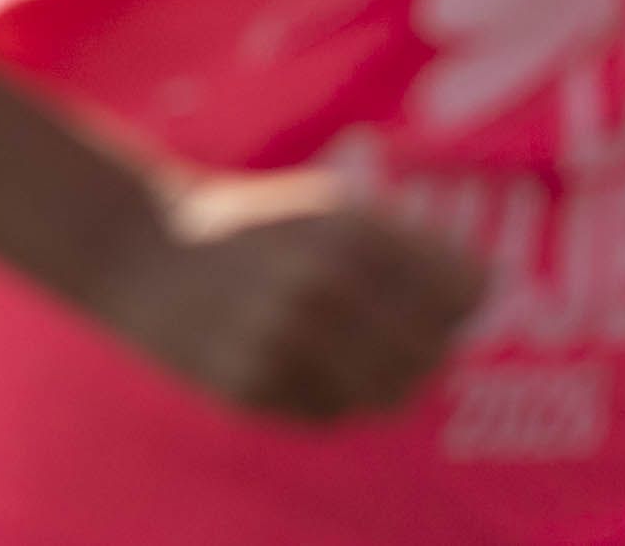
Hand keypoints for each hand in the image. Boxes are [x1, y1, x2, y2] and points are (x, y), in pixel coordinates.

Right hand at [94, 165, 486, 420]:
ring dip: (380, 378)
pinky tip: (295, 360)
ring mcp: (286, 341)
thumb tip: (486, 296)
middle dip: (423, 345)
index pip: (468, 290)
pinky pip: (332, 415)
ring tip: (345, 346)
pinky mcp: (252, 388)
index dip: (459, 296)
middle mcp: (323, 285)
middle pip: (434, 353)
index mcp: (350, 229)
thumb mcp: (331, 210)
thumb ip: (408, 251)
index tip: (440, 296)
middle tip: (390, 330)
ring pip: (389, 395)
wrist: (138, 249)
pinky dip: (328, 395)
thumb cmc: (254, 226)